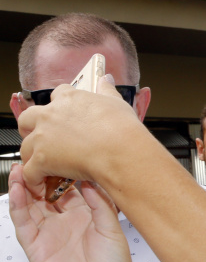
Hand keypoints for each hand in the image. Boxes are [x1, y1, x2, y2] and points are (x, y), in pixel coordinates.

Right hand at [9, 163, 135, 261]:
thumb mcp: (111, 227)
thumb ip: (99, 202)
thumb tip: (88, 178)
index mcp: (82, 213)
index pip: (65, 186)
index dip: (60, 171)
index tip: (59, 153)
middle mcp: (62, 221)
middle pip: (43, 192)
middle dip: (37, 175)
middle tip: (34, 157)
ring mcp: (47, 233)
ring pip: (29, 204)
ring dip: (22, 186)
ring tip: (19, 169)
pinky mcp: (36, 247)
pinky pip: (23, 223)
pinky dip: (18, 206)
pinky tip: (17, 191)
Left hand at [17, 78, 143, 197]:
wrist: (121, 151)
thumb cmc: (122, 129)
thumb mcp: (117, 103)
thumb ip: (107, 90)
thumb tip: (106, 79)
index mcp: (69, 99)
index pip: (56, 95)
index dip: (59, 106)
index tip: (66, 114)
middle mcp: (50, 115)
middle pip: (28, 119)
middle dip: (33, 129)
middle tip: (47, 140)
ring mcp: (43, 138)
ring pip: (26, 147)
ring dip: (34, 156)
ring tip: (47, 165)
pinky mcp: (42, 160)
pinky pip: (29, 171)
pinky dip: (34, 179)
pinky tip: (43, 182)